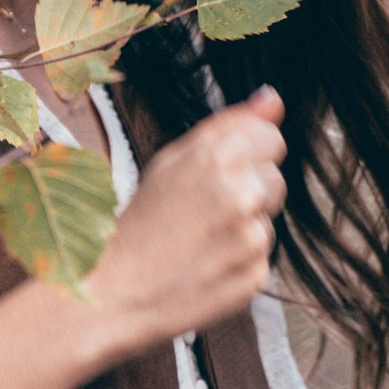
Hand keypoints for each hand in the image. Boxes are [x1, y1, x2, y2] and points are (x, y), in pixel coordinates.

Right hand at [88, 92, 284, 356]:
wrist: (113, 289)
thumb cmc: (141, 219)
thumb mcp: (172, 159)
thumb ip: (229, 125)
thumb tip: (273, 99)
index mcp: (219, 155)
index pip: (272, 138)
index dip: (246, 154)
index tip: (220, 172)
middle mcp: (242, 193)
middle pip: (275, 179)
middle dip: (249, 190)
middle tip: (204, 210)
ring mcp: (251, 237)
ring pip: (267, 221)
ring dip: (244, 229)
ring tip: (201, 240)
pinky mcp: (255, 275)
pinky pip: (260, 259)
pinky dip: (239, 263)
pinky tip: (206, 265)